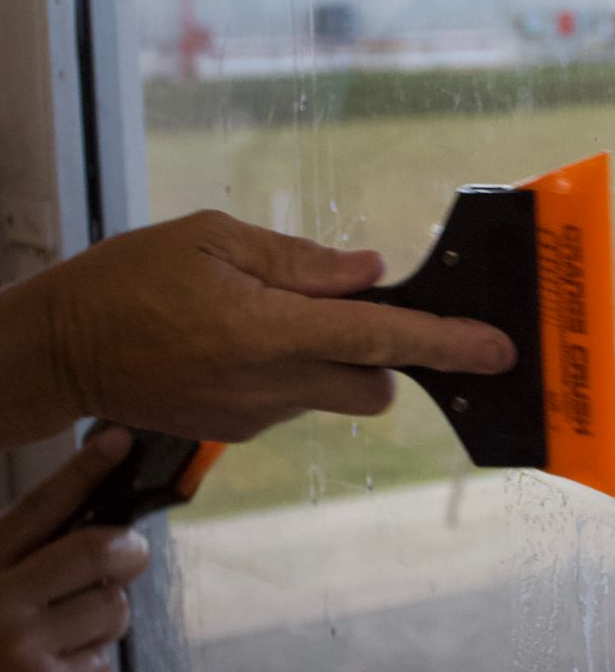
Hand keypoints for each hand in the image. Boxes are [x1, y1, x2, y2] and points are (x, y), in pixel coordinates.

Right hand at [0, 209, 516, 444]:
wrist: (61, 351)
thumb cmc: (128, 281)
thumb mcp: (212, 241)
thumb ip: (299, 262)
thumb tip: (368, 272)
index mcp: (268, 329)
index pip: (380, 339)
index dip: (446, 344)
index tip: (497, 350)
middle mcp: (271, 384)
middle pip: (373, 389)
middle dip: (382, 359)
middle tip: (345, 315)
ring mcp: (253, 416)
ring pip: (333, 398)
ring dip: (332, 364)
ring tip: (269, 319)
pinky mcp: (235, 431)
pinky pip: (291, 404)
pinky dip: (291, 375)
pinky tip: (239, 344)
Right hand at [0, 427, 149, 671]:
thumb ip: (23, 565)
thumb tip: (100, 535)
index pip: (39, 507)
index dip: (84, 469)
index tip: (119, 440)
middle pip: (97, 550)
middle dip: (128, 551)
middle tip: (131, 556)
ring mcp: (21, 645)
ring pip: (111, 607)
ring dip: (105, 620)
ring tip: (67, 638)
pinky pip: (101, 660)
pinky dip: (87, 667)